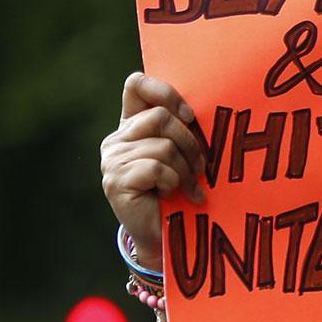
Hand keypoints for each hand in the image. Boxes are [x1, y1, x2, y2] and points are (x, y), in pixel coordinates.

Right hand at [100, 72, 205, 269]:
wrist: (165, 237)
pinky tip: (175, 196)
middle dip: (190, 143)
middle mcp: (117, 139)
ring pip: (163, 145)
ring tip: (189, 188)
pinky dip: (174, 182)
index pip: (136, 85)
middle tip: (201, 169)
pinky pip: (157, 168)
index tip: (189, 115)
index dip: (165, 92)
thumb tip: (209, 111)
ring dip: (186, 169)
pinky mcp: (116, 181)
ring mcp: (112, 160)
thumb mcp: (184, 157)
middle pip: (160, 118)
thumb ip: (184, 132)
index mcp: (132, 126)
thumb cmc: (180, 193)